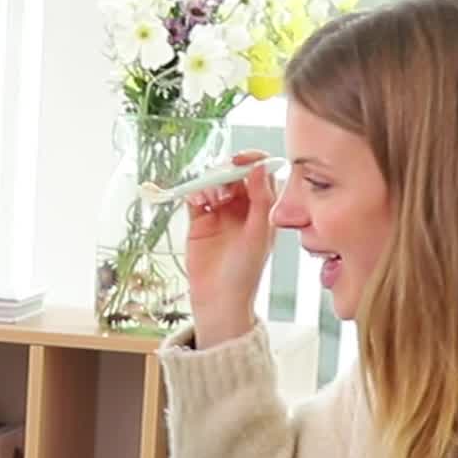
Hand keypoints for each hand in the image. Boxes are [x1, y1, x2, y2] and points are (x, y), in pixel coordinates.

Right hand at [184, 150, 278, 344]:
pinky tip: (198, 202)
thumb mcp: (259, 234)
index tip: (240, 159)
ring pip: (213, 182)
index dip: (252, 161)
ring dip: (210, 183)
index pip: (260, 174)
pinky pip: (195, 196)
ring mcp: (219, 212)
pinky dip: (194, 192)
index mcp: (262, 208)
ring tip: (209, 199)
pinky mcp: (199, 220)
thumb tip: (260, 167)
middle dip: (226, 171)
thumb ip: (261, 200)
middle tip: (221, 179)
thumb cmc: (245, 272)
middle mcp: (242, 207)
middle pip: (234, 174)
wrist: (219, 298)